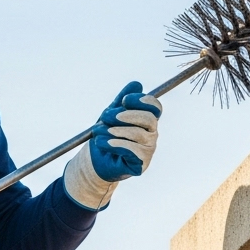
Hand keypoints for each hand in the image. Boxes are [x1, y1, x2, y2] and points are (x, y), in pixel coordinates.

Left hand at [64, 81, 161, 209]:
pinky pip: (132, 150)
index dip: (141, 100)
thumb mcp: (110, 113)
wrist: (95, 159)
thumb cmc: (105, 134)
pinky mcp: (141, 164)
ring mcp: (148, 149)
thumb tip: (136, 84)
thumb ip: (121, 100)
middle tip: (105, 116)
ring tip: (98, 131)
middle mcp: (152, 134)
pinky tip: (102, 143)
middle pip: (149, 119)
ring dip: (114, 131)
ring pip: (138, 134)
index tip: (123, 100)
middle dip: (125, 115)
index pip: (154, 106)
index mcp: (147, 119)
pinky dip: (114, 144)